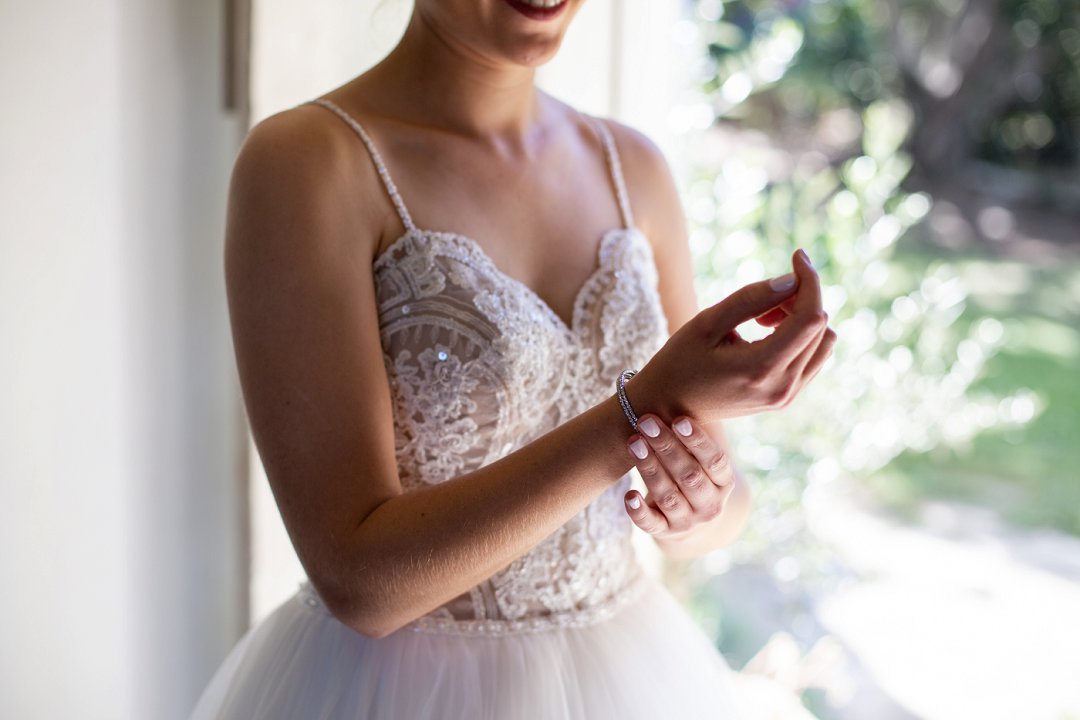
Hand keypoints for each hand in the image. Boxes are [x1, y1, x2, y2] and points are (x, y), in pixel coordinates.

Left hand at [622, 414, 734, 536]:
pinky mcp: (665, 533)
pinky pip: (651, 524)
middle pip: (689, 476)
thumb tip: (686, 383)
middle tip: (645, 421)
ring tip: (633, 442)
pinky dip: (639, 511)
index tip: (679, 419)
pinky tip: (629, 495)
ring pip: (668, 496)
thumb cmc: (692, 474)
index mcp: (724, 482)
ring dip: (650, 468)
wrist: (690, 521)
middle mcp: (710, 505)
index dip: (698, 441)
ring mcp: (688, 522)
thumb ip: (694, 431)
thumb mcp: (701, 457)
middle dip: (666, 447)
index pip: (716, 461)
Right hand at [629, 249, 834, 423]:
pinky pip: (814, 357)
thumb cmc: (679, 363)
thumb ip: (750, 299)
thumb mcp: (706, 324)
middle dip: (800, 297)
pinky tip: (768, 332)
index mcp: (761, 368)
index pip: (810, 318)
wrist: (667, 409)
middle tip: (763, 297)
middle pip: (819, 326)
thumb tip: (791, 279)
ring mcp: (787, 396)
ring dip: (802, 318)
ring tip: (763, 318)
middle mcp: (782, 387)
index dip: (809, 280)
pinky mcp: (786, 398)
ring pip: (823, 341)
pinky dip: (800, 336)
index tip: (796, 255)